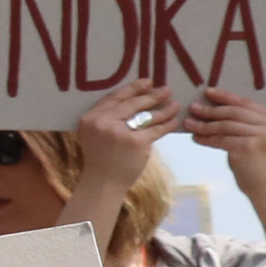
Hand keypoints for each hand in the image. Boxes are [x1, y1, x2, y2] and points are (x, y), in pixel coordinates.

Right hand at [72, 78, 177, 193]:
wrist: (102, 183)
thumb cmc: (101, 159)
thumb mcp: (95, 135)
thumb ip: (107, 118)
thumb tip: (135, 99)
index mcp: (90, 118)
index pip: (114, 97)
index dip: (132, 88)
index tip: (147, 82)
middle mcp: (103, 123)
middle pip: (132, 104)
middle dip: (152, 96)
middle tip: (166, 90)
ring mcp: (119, 133)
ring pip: (146, 115)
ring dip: (164, 109)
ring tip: (175, 104)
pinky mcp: (136, 143)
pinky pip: (156, 129)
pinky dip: (167, 124)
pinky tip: (174, 120)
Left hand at [178, 86, 265, 194]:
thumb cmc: (258, 164)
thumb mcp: (258, 139)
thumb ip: (245, 123)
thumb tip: (214, 108)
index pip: (246, 103)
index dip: (226, 97)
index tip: (208, 92)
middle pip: (234, 112)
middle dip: (211, 110)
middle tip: (193, 108)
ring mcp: (261, 137)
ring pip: (225, 125)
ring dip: (204, 125)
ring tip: (189, 124)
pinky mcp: (248, 148)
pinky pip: (221, 139)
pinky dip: (206, 138)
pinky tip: (195, 138)